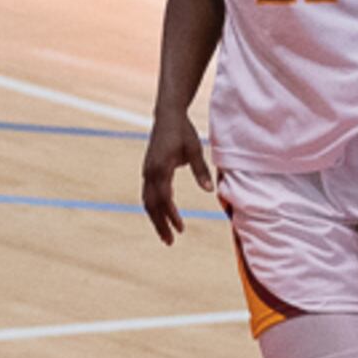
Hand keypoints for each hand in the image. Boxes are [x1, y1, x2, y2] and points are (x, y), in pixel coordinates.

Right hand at [140, 113, 211, 244]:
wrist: (167, 115)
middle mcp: (150, 172)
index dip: (171, 215)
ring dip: (156, 219)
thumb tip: (210, 191)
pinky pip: (148, 194)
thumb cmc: (183, 132)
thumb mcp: (195, 150)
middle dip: (160, 224)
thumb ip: (201, 171)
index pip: (164, 198)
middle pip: (152, 205)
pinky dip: (154, 208)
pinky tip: (163, 215)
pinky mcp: (148, 170)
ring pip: (148, 201)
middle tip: (170, 241)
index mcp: (161, 168)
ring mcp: (147, 171)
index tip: (181, 229)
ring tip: (166, 235)